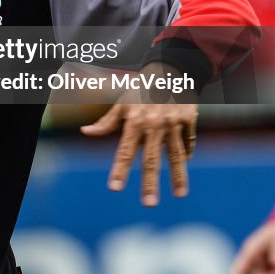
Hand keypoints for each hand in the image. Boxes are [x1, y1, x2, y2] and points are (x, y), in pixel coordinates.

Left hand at [80, 63, 197, 206]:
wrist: (169, 69)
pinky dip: (187, 154)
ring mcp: (172, 123)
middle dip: (150, 183)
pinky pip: (188, 142)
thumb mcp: (122, 102)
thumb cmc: (141, 89)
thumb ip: (106, 122)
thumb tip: (85, 131)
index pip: (125, 151)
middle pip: (151, 159)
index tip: (115, 188)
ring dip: (178, 177)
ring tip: (180, 195)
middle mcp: (153, 124)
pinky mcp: (189, 120)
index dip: (119, 169)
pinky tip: (185, 166)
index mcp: (134, 121)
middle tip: (149, 204)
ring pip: (176, 155)